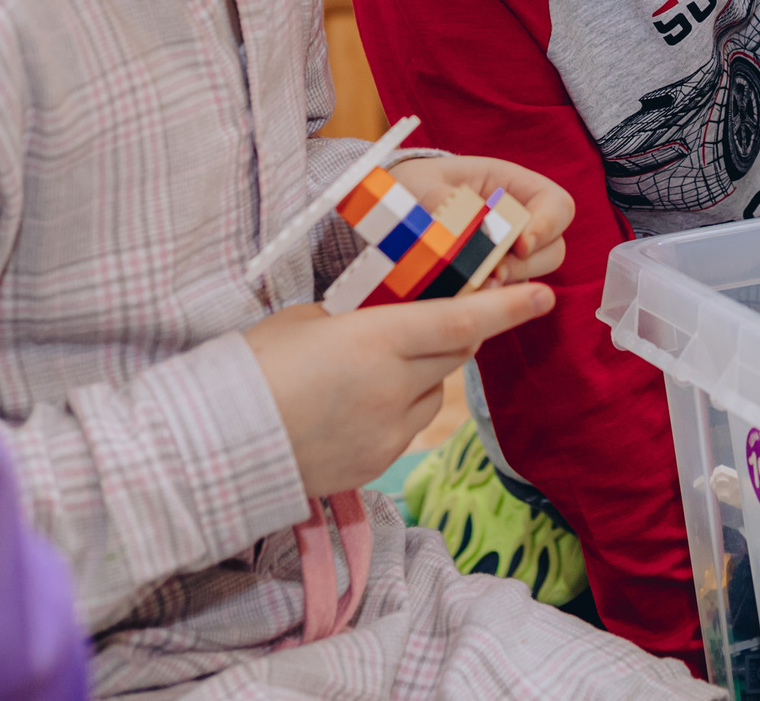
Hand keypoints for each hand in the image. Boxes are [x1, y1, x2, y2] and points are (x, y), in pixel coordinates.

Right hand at [247, 281, 554, 498]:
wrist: (215, 444)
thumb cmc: (252, 368)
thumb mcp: (306, 320)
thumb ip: (358, 316)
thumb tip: (382, 320)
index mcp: (377, 341)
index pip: (463, 322)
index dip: (508, 306)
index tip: (544, 294)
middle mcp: (394, 388)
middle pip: (455, 354)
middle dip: (458, 331)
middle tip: (442, 312)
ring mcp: (389, 432)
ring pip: (432, 391)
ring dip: (422, 372)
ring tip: (370, 365)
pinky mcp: (377, 463)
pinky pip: (407, 424)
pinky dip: (397, 406)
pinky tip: (354, 403)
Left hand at [389, 153, 572, 283]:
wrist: (395, 211)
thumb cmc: (412, 187)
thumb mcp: (419, 185)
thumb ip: (439, 199)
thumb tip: (461, 225)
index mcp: (512, 186)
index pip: (557, 205)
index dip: (547, 226)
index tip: (520, 245)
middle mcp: (520, 222)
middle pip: (554, 248)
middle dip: (525, 264)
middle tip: (492, 273)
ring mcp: (511, 255)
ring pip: (537, 277)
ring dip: (510, 286)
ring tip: (475, 285)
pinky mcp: (496, 282)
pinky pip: (509, 299)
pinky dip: (492, 303)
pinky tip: (465, 298)